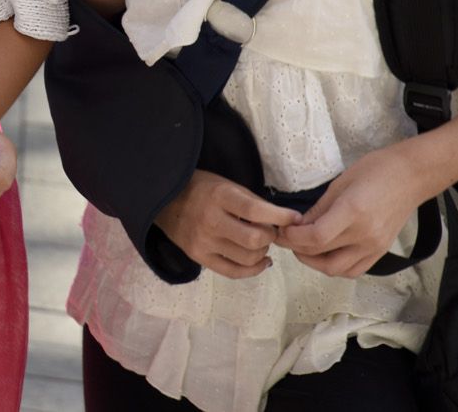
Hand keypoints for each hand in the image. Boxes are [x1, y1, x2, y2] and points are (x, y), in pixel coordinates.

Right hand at [155, 170, 300, 278]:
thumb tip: (286, 221)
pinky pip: (233, 272)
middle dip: (270, 236)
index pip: (255, 211)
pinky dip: (253, 270)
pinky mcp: (198, 257)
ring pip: (247, 258)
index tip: (294, 218)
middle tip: (269, 230)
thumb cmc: (201, 189)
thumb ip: (252, 202)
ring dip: (262, 252)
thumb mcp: (226, 185)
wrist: (164, 201)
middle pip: (254, 239)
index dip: (279, 217)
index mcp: (218, 197)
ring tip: (260, 243)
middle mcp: (210, 220)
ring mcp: (203, 241)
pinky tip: (261, 261)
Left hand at [275, 145, 429, 277]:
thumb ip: (318, 209)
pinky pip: (354, 270)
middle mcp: (365, 235)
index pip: (316, 237)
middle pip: (322, 254)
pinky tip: (324, 253)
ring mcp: (375, 246)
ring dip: (314, 262)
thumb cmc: (375, 171)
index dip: (293, 237)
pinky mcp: (381, 251)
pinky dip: (335, 267)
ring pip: (337, 269)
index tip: (281, 229)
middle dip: (296, 248)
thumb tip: (297, 225)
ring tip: (302, 247)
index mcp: (353, 212)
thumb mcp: (339, 184)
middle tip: (284, 237)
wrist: (412, 177)